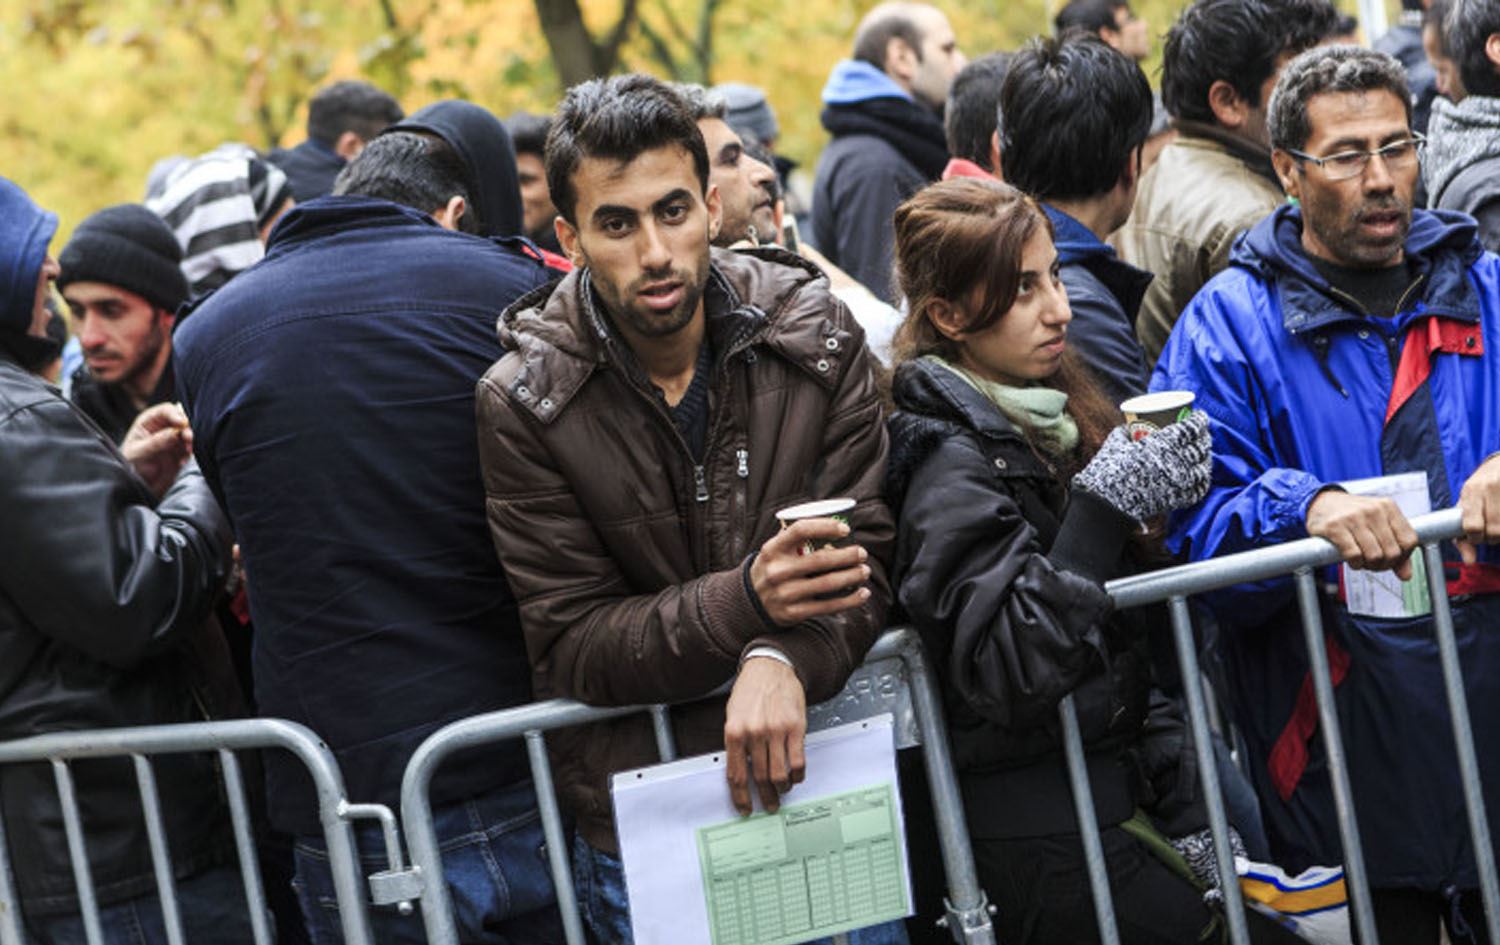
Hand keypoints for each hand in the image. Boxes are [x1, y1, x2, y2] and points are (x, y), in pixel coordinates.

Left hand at [121, 402, 192, 499]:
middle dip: (188, 428)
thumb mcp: (140, 452)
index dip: (176, 414)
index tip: (182, 423)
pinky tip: (182, 462)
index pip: (166, 410)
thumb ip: (157, 441)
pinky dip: (191, 454)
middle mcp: (163, 427)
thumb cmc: (131, 465)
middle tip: (189, 438)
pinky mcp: (182, 452)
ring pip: (189, 433)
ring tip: (188, 451)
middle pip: (182, 420)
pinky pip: (192, 448)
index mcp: (149, 421)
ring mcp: (174, 440)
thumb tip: (176, 432)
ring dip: (192, 441)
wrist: (138, 485)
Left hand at [724, 656, 805, 815]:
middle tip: (769, 805)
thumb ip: (736, 744)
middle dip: (764, 797)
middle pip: (759, 777)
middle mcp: (754, 733)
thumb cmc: (751, 690)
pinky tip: (795, 777)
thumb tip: (739, 772)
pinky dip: (797, 775)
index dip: (741, 796)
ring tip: (782, 789)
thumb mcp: (733, 715)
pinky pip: (797, 761)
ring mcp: (775, 731)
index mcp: (734, 732)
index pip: (736, 775)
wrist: (770, 667)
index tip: (745, 808)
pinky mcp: (795, 728)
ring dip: (781, 788)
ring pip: (779, 773)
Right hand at [749, 518, 870, 626]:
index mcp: (772, 549)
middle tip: (862, 553)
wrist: (751, 603)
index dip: (826, 526)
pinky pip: (828, 606)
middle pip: (821, 560)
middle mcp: (778, 571)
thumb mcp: (773, 550)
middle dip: (848, 555)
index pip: (800, 530)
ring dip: (853, 576)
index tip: (845, 529)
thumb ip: (794, 537)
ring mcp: (786, 593)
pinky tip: (863, 593)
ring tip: (864, 571)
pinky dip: (850, 600)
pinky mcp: (794, 613)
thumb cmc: (772, 569)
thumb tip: (832, 520)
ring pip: (828, 583)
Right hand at [1072, 411, 1212, 522]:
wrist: (1108, 503)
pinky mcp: (1179, 499)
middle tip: (1201, 433)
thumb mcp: (1115, 444)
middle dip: (1204, 436)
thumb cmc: (1107, 471)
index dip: (1200, 419)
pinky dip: (1202, 480)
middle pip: (1201, 445)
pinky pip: (1200, 489)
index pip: (1192, 428)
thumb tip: (1128, 426)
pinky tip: (1200, 475)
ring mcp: (1180, 482)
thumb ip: (1124, 432)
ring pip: (1204, 466)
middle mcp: (1177, 461)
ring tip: (1202, 454)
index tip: (1199, 415)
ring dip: (1206, 458)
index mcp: (1163, 444)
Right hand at [1306, 488, 1416, 579]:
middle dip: (1384, 565)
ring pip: (1374, 555)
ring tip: (1363, 562)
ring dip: (1369, 566)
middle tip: (1374, 564)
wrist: (1320, 502)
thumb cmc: (1352, 515)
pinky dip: (1355, 564)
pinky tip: (1352, 560)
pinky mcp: (1335, 527)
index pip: (1409, 540)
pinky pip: (1354, 555)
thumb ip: (1395, 547)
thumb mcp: (1378, 524)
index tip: (1392, 560)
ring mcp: (1353, 518)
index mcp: (1388, 507)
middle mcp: (1373, 510)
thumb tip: (1406, 575)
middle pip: (1392, 552)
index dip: (1403, 557)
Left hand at [1457, 455, 1499, 563]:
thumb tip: (1469, 560)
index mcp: (1471, 490)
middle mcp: (1490, 487)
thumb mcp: (1466, 504)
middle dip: (1492, 537)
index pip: (1472, 526)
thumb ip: (1461, 532)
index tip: (1476, 536)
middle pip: (1494, 530)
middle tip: (1491, 531)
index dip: (1474, 537)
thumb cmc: (1481, 487)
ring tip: (1498, 525)